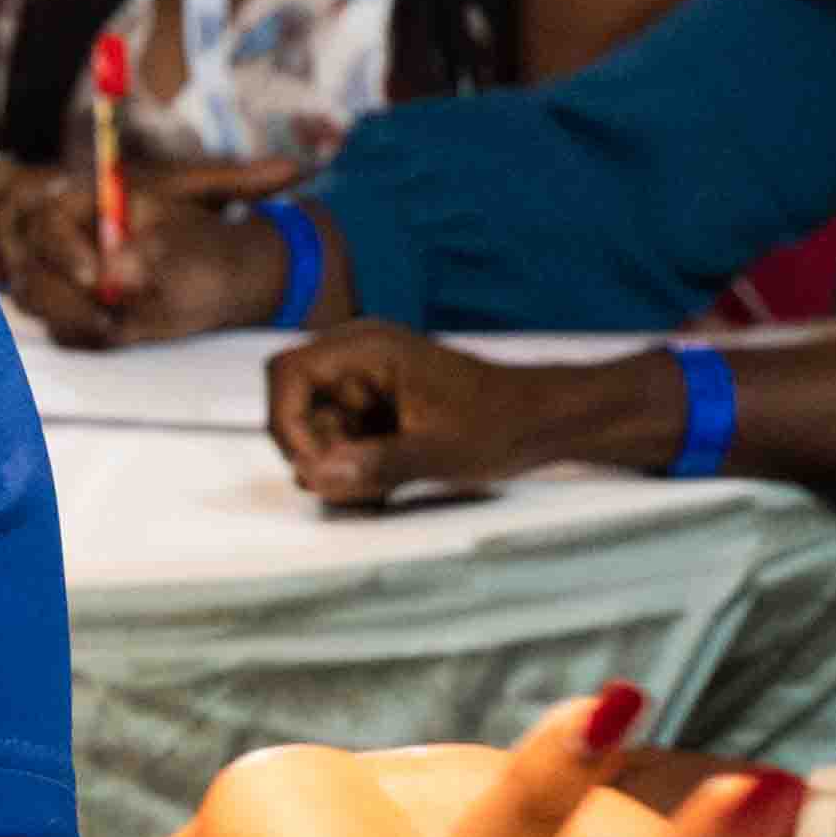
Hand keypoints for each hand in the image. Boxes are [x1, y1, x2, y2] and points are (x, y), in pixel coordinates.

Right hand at [0, 160, 307, 345]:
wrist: (162, 256)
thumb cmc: (177, 216)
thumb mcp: (201, 192)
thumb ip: (237, 181)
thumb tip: (291, 169)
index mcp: (79, 195)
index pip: (49, 218)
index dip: (67, 250)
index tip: (102, 279)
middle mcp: (49, 230)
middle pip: (27, 265)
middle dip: (64, 299)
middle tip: (107, 321)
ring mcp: (38, 265)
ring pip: (29, 296)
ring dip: (66, 317)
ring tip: (110, 330)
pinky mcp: (42, 296)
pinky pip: (41, 319)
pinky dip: (67, 328)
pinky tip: (100, 335)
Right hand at [269, 320, 672, 505]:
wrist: (548, 421)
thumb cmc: (503, 424)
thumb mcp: (440, 451)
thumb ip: (374, 464)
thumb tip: (313, 477)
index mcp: (368, 348)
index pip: (287, 374)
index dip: (287, 424)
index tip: (316, 466)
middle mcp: (359, 359)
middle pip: (295, 406)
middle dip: (317, 452)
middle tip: (355, 486)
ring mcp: (366, 384)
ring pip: (317, 430)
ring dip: (338, 466)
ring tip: (382, 488)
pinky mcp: (377, 408)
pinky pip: (342, 440)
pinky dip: (356, 467)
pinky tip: (389, 484)